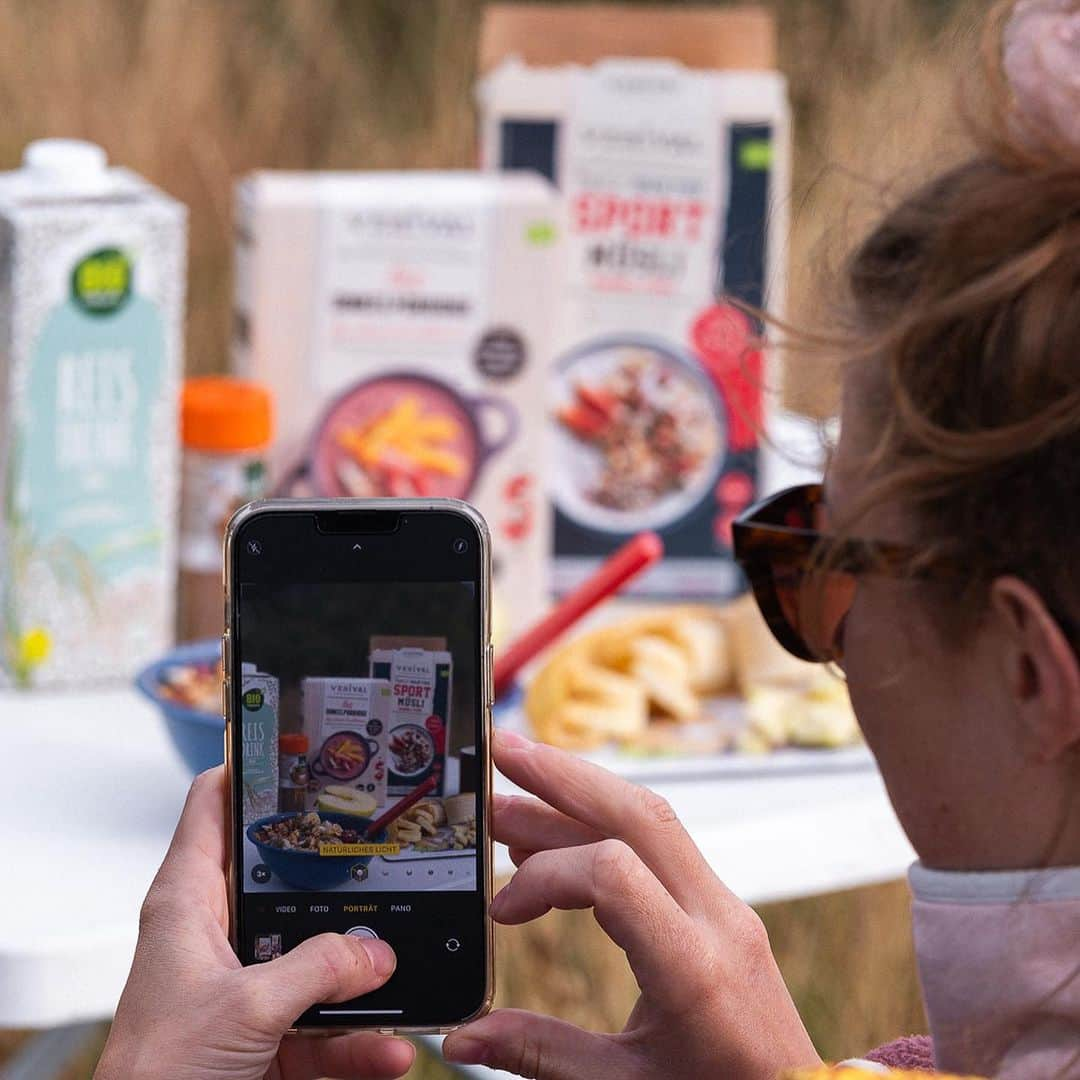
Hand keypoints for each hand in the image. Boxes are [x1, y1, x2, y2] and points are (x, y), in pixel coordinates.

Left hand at [95, 767, 413, 1079]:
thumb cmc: (155, 1077)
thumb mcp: (245, 1007)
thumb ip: (317, 969)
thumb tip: (376, 952)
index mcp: (190, 903)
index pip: (214, 807)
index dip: (253, 769)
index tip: (307, 747)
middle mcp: (217, 936)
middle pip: (285, 880)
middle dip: (340, 875)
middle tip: (387, 847)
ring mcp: (245, 987)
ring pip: (315, 960)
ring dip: (364, 977)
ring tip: (403, 975)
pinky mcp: (265, 1037)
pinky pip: (325, 1028)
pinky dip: (361, 1042)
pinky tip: (390, 1049)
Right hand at [443, 730, 819, 1079]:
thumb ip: (541, 1055)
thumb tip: (463, 1037)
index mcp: (694, 968)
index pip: (613, 872)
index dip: (546, 875)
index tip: (502, 912)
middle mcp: (717, 919)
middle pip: (640, 814)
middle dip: (564, 775)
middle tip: (502, 753)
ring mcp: (724, 906)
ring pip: (651, 820)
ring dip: (580, 795)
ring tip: (512, 795)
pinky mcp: (718, 907)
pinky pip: (659, 848)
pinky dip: (602, 832)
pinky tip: (554, 841)